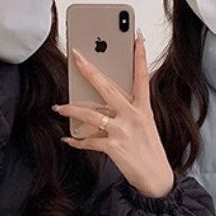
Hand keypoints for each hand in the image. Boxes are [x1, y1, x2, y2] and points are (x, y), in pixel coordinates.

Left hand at [53, 30, 174, 198]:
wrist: (157, 178)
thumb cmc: (149, 151)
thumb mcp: (145, 126)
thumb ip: (126, 111)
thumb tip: (101, 104)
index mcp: (144, 108)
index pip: (142, 76)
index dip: (139, 55)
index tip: (137, 36)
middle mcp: (133, 116)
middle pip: (107, 87)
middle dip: (89, 71)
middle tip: (76, 57)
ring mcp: (123, 131)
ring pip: (90, 113)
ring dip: (71, 110)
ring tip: (58, 108)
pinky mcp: (114, 147)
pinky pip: (89, 140)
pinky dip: (76, 141)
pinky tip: (68, 140)